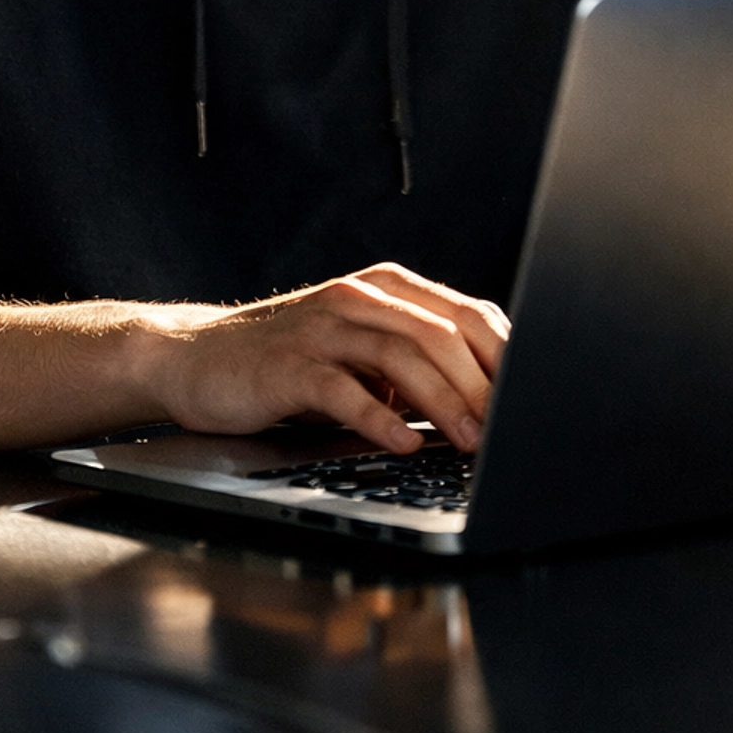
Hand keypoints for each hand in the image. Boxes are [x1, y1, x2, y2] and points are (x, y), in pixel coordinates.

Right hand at [142, 262, 508, 454]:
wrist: (199, 358)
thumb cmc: (293, 362)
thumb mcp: (362, 352)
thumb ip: (416, 363)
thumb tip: (491, 405)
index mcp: (388, 289)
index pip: (468, 314)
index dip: (506, 357)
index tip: (533, 400)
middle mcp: (360, 298)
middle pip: (441, 332)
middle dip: (482, 383)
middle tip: (508, 429)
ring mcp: (323, 327)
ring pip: (400, 355)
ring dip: (444, 401)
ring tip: (471, 440)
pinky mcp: (289, 364)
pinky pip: (342, 388)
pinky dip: (379, 417)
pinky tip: (402, 442)